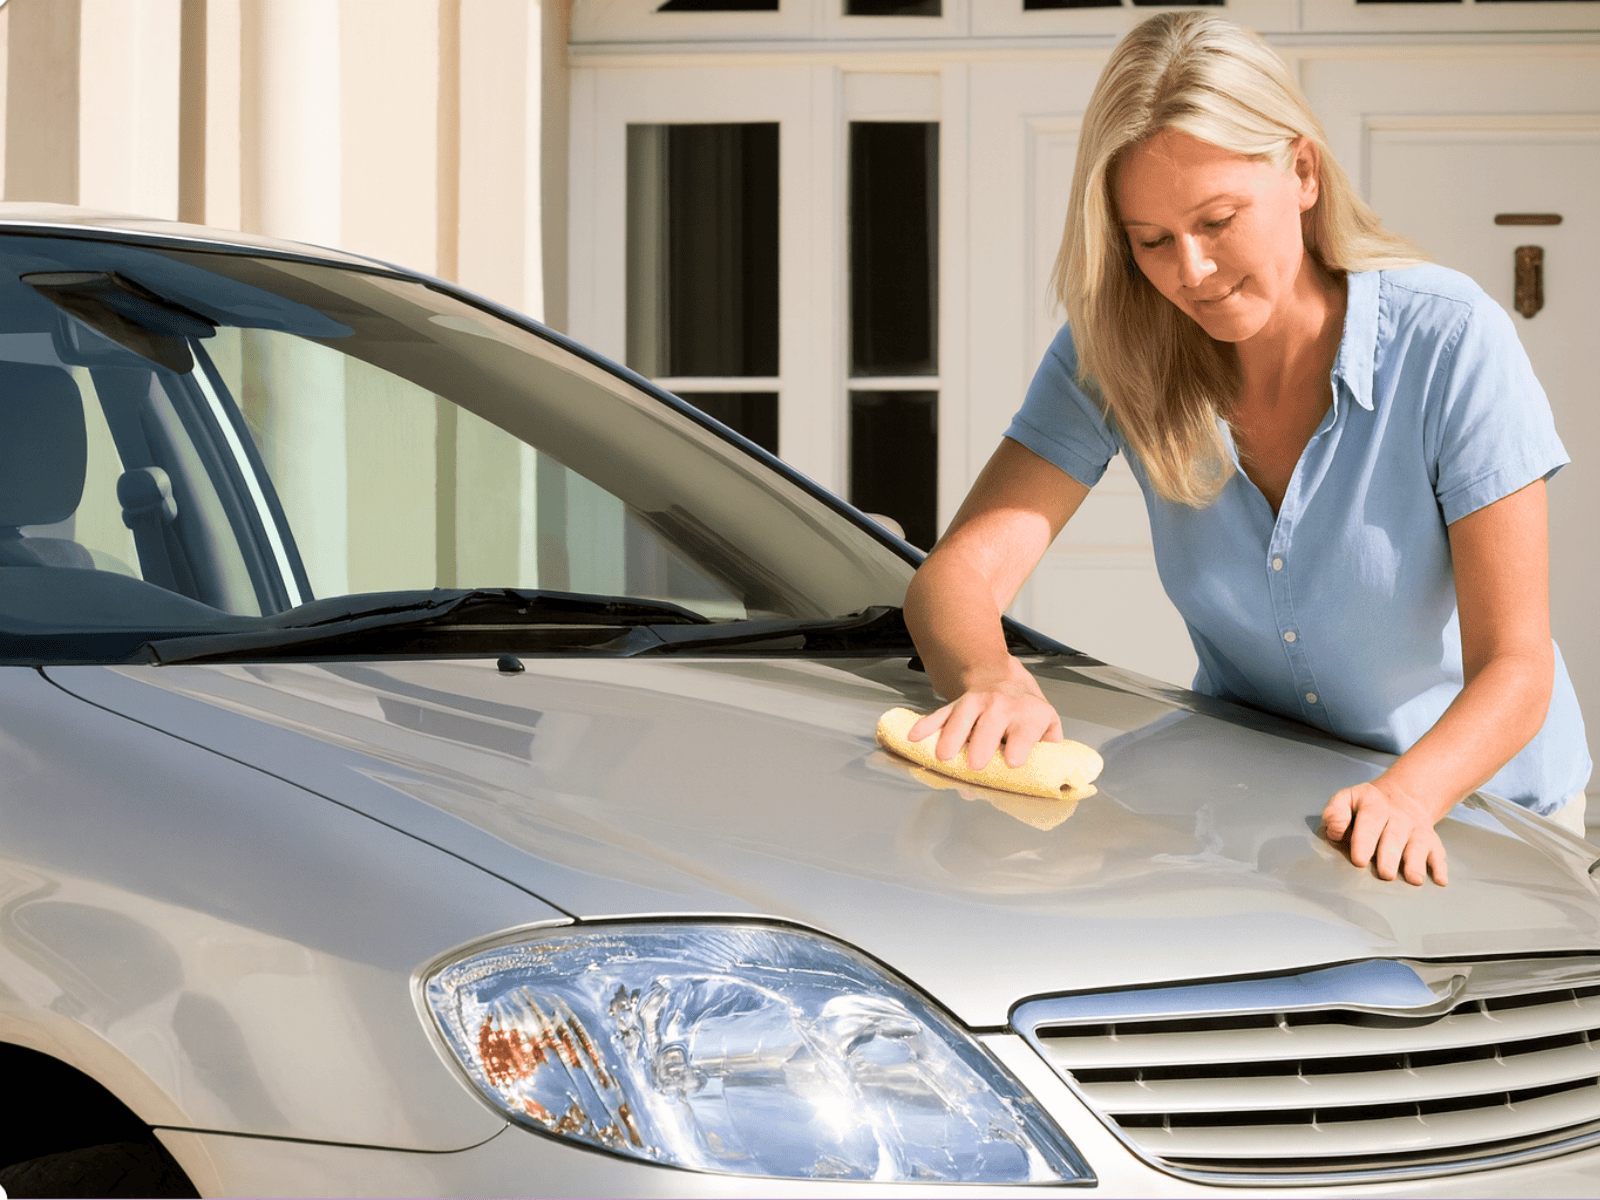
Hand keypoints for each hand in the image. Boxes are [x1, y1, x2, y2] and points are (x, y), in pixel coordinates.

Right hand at [907, 677, 1062, 770]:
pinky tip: (914, 737)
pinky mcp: (955, 705)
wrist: (1003, 678)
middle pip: (990, 725)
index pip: (1024, 730)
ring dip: (951, 737)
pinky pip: (939, 714)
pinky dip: (926, 726)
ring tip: (944, 757)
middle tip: (976, 764)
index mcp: (1028, 714)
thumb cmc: (1026, 711)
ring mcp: (975, 704)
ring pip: (961, 718)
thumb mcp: (1047, 724)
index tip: (1012, 761)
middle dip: (981, 744)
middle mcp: (1001, 706)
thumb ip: (1048, 748)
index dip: (1018, 745)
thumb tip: (1044, 775)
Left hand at [1321, 777, 1448, 886]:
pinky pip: (1438, 853)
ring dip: (1416, 863)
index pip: (1369, 823)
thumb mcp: (1347, 799)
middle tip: (1386, 874)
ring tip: (1413, 880)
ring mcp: (1417, 829)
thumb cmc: (1367, 806)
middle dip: (1390, 856)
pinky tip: (1440, 880)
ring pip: (1418, 845)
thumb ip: (1336, 812)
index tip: (1359, 860)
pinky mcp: (1432, 840)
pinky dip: (1439, 867)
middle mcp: (1399, 817)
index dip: (1364, 842)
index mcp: (1374, 806)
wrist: (1403, 795)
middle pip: (1394, 837)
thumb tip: (1334, 831)